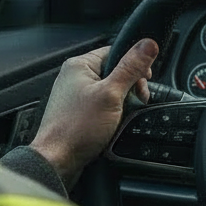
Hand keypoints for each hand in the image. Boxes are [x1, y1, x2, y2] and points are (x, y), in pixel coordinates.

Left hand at [29, 38, 158, 190]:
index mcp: (80, 65)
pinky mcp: (80, 112)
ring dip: (124, 101)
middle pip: (116, 71)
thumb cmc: (76, 129)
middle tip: (136, 100)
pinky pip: (104, 104)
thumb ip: (131, 68)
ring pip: (112, 90)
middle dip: (131, 86)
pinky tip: (115, 123)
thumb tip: (148, 45)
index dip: (135, 65)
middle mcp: (76, 77)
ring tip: (123, 115)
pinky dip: (114, 112)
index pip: (117, 51)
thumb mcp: (112, 94)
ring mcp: (77, 95)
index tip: (145, 79)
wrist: (57, 161)